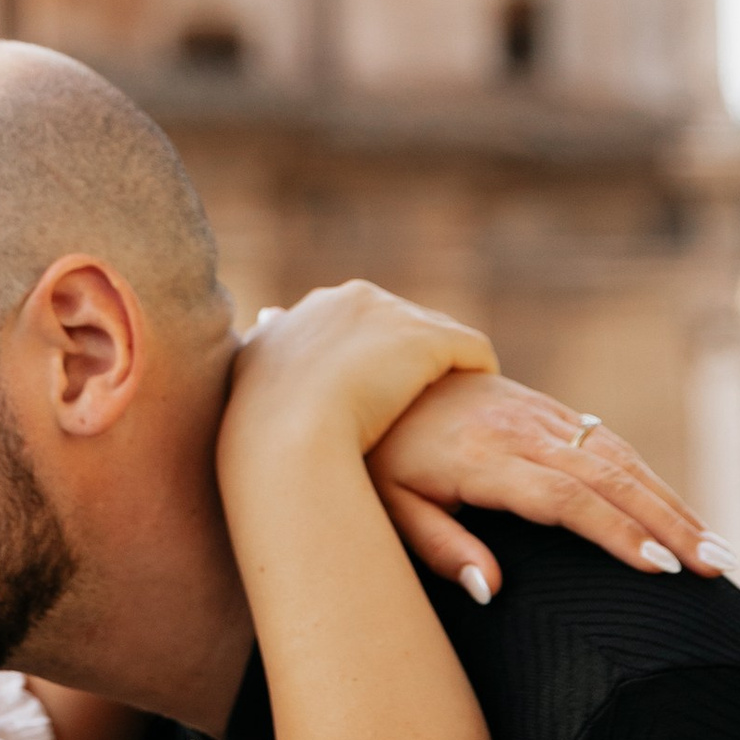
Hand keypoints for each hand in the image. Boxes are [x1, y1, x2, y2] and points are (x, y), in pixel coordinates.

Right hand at [222, 280, 496, 469]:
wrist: (286, 438)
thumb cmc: (263, 438)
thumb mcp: (255, 397)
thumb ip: (266, 377)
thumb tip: (261, 359)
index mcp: (304, 315)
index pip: (349, 323)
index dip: (365, 358)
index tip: (376, 391)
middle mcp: (346, 300)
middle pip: (394, 321)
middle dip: (406, 354)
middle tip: (423, 395)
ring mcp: (389, 314)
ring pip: (432, 333)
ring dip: (443, 363)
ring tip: (459, 397)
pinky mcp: (427, 339)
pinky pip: (467, 348)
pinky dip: (475, 370)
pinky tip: (483, 396)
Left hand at [366, 368, 724, 598]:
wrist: (363, 369)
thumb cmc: (370, 455)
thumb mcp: (386, 508)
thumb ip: (438, 547)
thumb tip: (493, 589)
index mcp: (482, 456)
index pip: (565, 499)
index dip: (616, 534)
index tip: (662, 570)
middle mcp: (518, 427)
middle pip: (608, 476)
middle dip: (669, 522)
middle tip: (719, 566)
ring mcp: (535, 411)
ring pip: (618, 454)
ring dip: (672, 501)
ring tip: (719, 547)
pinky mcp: (541, 405)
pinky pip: (606, 440)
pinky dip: (649, 476)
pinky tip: (677, 510)